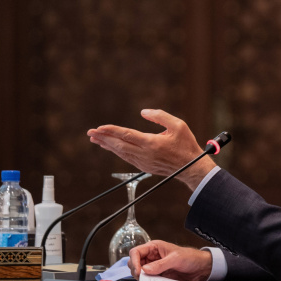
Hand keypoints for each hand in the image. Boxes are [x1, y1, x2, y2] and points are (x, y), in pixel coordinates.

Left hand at [87, 109, 215, 190]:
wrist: (191, 168)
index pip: (126, 135)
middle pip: (119, 145)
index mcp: (152, 143)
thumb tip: (143, 112)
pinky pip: (126, 157)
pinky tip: (110, 147)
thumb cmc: (186, 145)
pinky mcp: (144, 166)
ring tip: (96, 139)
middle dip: (103, 138)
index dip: (111, 131)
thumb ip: (160, 116)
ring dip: (107, 145)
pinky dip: (116, 151)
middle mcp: (145, 154)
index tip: (99, 127)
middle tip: (90, 133)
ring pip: (120, 152)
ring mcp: (143, 162)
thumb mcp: (178, 125)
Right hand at [128, 240, 211, 280]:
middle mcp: (152, 256)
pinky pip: (148, 279)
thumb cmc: (190, 257)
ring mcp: (154, 266)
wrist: (200, 268)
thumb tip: (145, 270)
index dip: (134, 261)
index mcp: (154, 247)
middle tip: (142, 277)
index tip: (139, 271)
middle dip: (135, 270)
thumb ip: (160, 264)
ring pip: (139, 272)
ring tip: (149, 280)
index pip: (136, 252)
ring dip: (141, 277)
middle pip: (134, 262)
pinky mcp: (158, 275)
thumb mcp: (175, 258)